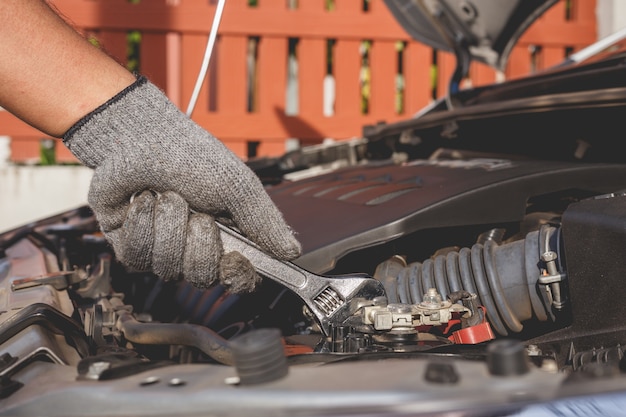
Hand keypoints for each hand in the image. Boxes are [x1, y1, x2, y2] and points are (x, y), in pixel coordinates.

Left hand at [64, 76, 300, 292]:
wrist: (144, 139)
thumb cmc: (194, 159)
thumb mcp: (239, 186)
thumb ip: (265, 221)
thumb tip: (293, 251)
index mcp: (230, 240)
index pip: (241, 279)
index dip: (238, 276)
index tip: (234, 257)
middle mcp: (197, 252)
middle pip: (203, 277)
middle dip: (199, 238)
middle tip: (197, 209)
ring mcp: (163, 253)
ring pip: (168, 266)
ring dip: (169, 223)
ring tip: (167, 196)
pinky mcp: (132, 248)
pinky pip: (137, 255)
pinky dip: (142, 222)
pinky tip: (142, 202)